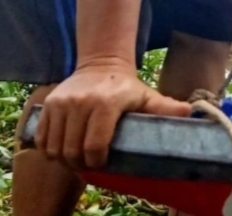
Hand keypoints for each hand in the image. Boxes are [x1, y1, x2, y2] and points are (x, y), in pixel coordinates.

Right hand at [36, 61, 191, 168]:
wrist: (102, 65)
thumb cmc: (127, 88)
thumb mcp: (147, 96)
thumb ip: (165, 107)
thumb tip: (188, 112)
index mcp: (106, 104)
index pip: (95, 145)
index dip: (98, 162)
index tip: (104, 164)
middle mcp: (80, 102)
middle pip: (73, 150)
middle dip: (81, 164)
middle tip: (90, 166)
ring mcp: (61, 103)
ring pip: (55, 147)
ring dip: (65, 159)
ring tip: (78, 159)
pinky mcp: (48, 105)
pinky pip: (42, 139)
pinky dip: (50, 149)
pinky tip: (64, 149)